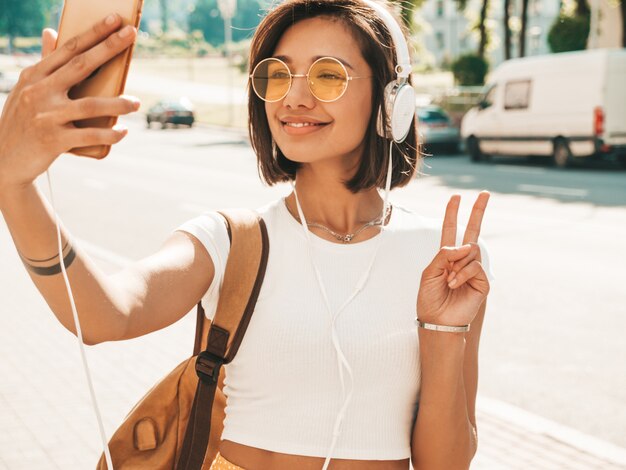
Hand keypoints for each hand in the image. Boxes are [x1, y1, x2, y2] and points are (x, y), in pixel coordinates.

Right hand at [0, 14, 138, 193]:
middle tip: (132, 34)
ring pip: (91, 105)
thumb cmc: (24, 119)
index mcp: (34, 75)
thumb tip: (51, 31)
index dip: (93, 33)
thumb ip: (45, 63)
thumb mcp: (27, 89)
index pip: (69, 49)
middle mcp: (39, 92)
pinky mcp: (54, 141)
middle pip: (81, 65)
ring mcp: (47, 116)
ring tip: (136, 103)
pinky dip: (110, 134)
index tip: (115, 19)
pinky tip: (123, 131)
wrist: (5, 159)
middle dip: (108, 48)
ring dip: (118, 103)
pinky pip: (90, 136)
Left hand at [416, 192, 489, 327]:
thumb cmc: (430, 298)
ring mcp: (473, 269)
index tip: (456, 197)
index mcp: (446, 256)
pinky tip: (455, 284)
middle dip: (478, 211)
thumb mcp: (429, 272)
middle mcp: (462, 260)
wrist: (438, 320)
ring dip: (457, 264)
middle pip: (472, 231)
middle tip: (485, 193)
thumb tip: (466, 245)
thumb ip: (444, 254)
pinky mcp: (483, 281)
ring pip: (471, 250)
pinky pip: (474, 266)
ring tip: (449, 281)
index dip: (453, 214)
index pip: (451, 231)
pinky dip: (462, 274)